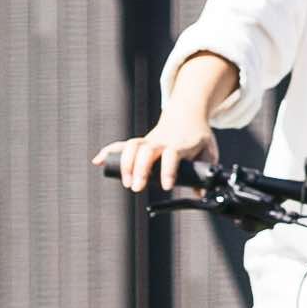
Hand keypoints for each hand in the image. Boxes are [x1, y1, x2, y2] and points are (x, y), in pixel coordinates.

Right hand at [103, 59, 244, 193]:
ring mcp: (148, 141)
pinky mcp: (140, 143)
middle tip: (137, 188)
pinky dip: (109, 151)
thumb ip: (207, 171)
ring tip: (125, 183)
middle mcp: (161, 142)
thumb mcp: (208, 152)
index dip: (168, 170)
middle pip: (146, 151)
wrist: (188, 114)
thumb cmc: (198, 136)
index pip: (172, 155)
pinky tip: (98, 160)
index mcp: (179, 145)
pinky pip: (122, 145)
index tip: (167, 186)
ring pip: (132, 147)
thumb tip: (202, 192)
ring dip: (125, 164)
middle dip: (139, 169)